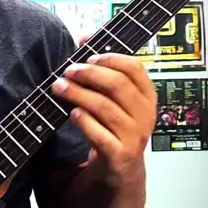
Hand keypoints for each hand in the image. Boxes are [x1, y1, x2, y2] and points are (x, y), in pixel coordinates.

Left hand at [52, 51, 156, 185]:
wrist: (121, 169)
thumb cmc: (116, 127)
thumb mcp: (115, 99)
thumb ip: (103, 69)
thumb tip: (85, 37)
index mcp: (147, 96)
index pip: (135, 68)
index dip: (111, 58)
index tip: (89, 55)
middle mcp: (145, 115)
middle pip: (118, 86)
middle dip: (90, 74)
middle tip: (68, 71)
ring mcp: (134, 136)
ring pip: (106, 108)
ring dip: (79, 94)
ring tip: (60, 88)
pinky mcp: (119, 155)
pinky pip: (99, 134)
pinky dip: (84, 121)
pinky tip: (72, 113)